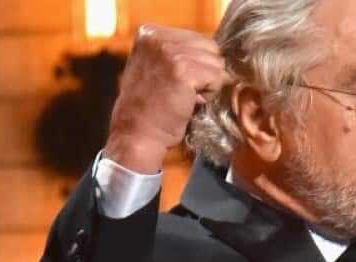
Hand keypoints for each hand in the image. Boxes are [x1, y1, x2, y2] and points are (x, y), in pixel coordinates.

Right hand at [104, 25, 226, 173]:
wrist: (137, 135)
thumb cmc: (150, 108)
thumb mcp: (156, 67)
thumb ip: (176, 51)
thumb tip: (216, 49)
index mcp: (149, 32)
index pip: (197, 39)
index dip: (194, 66)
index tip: (171, 83)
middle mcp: (158, 37)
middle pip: (210, 47)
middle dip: (203, 73)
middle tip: (179, 92)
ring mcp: (170, 51)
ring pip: (217, 63)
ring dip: (206, 85)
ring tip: (182, 97)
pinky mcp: (184, 69)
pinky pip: (218, 77)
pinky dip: (209, 95)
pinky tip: (188, 102)